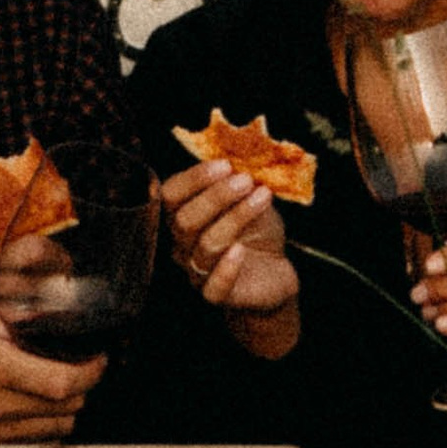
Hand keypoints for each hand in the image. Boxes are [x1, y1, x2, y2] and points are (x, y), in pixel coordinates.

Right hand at [0, 305, 103, 443]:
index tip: (97, 358)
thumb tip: (54, 316)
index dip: (91, 371)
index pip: (61, 381)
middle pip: (69, 406)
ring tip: (61, 384)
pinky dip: (50, 422)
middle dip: (85, 385)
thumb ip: (13, 322)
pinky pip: (41, 439)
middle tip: (82, 365)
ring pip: (61, 426)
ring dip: (70, 405)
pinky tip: (40, 404)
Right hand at [160, 158, 300, 334]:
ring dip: (235, 217)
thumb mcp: (250, 198)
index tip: (225, 165)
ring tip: (262, 197)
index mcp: (183, 216)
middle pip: (185, 221)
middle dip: (216, 197)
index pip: (170, 196)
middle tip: (244, 180)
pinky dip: (226, 269)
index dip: (194, 179)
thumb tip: (242, 153)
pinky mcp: (218, 295)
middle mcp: (183, 245)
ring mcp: (198, 272)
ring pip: (206, 245)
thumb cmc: (256, 231)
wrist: (276, 271)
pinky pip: (214, 287)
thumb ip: (241, 180)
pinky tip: (241, 250)